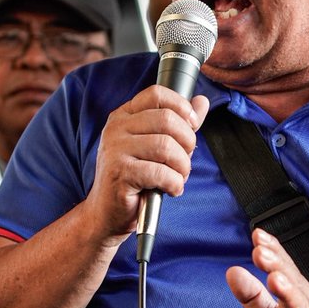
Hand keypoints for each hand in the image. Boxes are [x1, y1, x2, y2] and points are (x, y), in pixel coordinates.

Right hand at [83, 87, 209, 243]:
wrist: (106, 213)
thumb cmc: (135, 179)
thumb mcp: (157, 146)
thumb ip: (179, 123)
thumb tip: (202, 102)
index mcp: (124, 116)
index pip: (156, 94)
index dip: (181, 106)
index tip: (192, 125)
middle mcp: (116, 128)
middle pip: (167, 119)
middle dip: (187, 142)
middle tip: (184, 161)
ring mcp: (115, 150)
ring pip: (166, 146)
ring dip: (182, 166)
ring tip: (179, 177)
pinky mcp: (120, 173)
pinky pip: (161, 172)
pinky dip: (174, 183)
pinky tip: (171, 189)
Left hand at [226, 229, 308, 307]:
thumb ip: (252, 297)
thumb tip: (232, 270)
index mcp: (296, 295)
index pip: (284, 268)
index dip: (273, 251)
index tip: (257, 234)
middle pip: (293, 281)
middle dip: (277, 265)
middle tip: (259, 250)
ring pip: (303, 304)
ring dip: (290, 290)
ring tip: (274, 278)